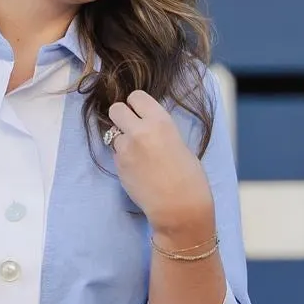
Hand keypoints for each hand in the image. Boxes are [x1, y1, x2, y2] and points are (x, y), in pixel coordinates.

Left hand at [105, 89, 213, 241]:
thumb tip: (146, 127)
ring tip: (138, 154)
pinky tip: (137, 169)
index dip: (137, 105)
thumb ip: (159, 130)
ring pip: (113, 133)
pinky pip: (115, 154)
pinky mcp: (118, 166)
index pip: (136, 96)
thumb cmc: (190, 177)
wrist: (179, 207)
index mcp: (160, 121)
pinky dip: (122, 157)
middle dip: (121, 116)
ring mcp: (125, 149)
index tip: (141, 113)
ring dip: (122, 140)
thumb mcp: (179, 143)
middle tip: (132, 127)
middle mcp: (139, 131)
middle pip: (115, 109)